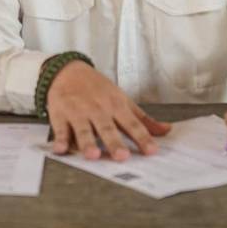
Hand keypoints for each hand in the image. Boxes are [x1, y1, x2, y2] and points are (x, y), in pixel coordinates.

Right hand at [47, 61, 170, 160]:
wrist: (68, 70)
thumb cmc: (97, 89)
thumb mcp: (122, 99)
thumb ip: (142, 118)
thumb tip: (167, 130)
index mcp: (115, 105)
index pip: (131, 123)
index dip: (142, 137)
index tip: (152, 151)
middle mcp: (97, 109)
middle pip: (107, 127)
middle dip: (114, 141)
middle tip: (122, 156)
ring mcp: (78, 112)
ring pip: (83, 129)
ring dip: (88, 142)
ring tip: (93, 155)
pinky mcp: (60, 115)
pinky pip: (60, 129)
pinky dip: (59, 139)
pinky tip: (60, 150)